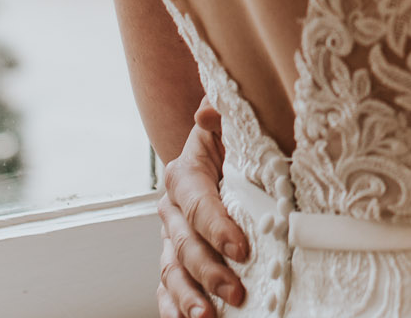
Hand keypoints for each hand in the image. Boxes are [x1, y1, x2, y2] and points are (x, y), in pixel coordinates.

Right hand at [156, 101, 248, 317]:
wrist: (221, 153)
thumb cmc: (233, 140)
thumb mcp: (233, 122)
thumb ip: (223, 117)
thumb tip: (208, 112)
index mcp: (184, 175)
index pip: (197, 204)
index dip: (216, 227)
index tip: (242, 247)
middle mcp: (171, 210)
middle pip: (184, 245)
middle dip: (209, 271)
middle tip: (235, 291)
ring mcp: (170, 239)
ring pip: (172, 272)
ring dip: (189, 297)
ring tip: (208, 316)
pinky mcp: (176, 261)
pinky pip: (168, 289)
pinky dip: (174, 308)